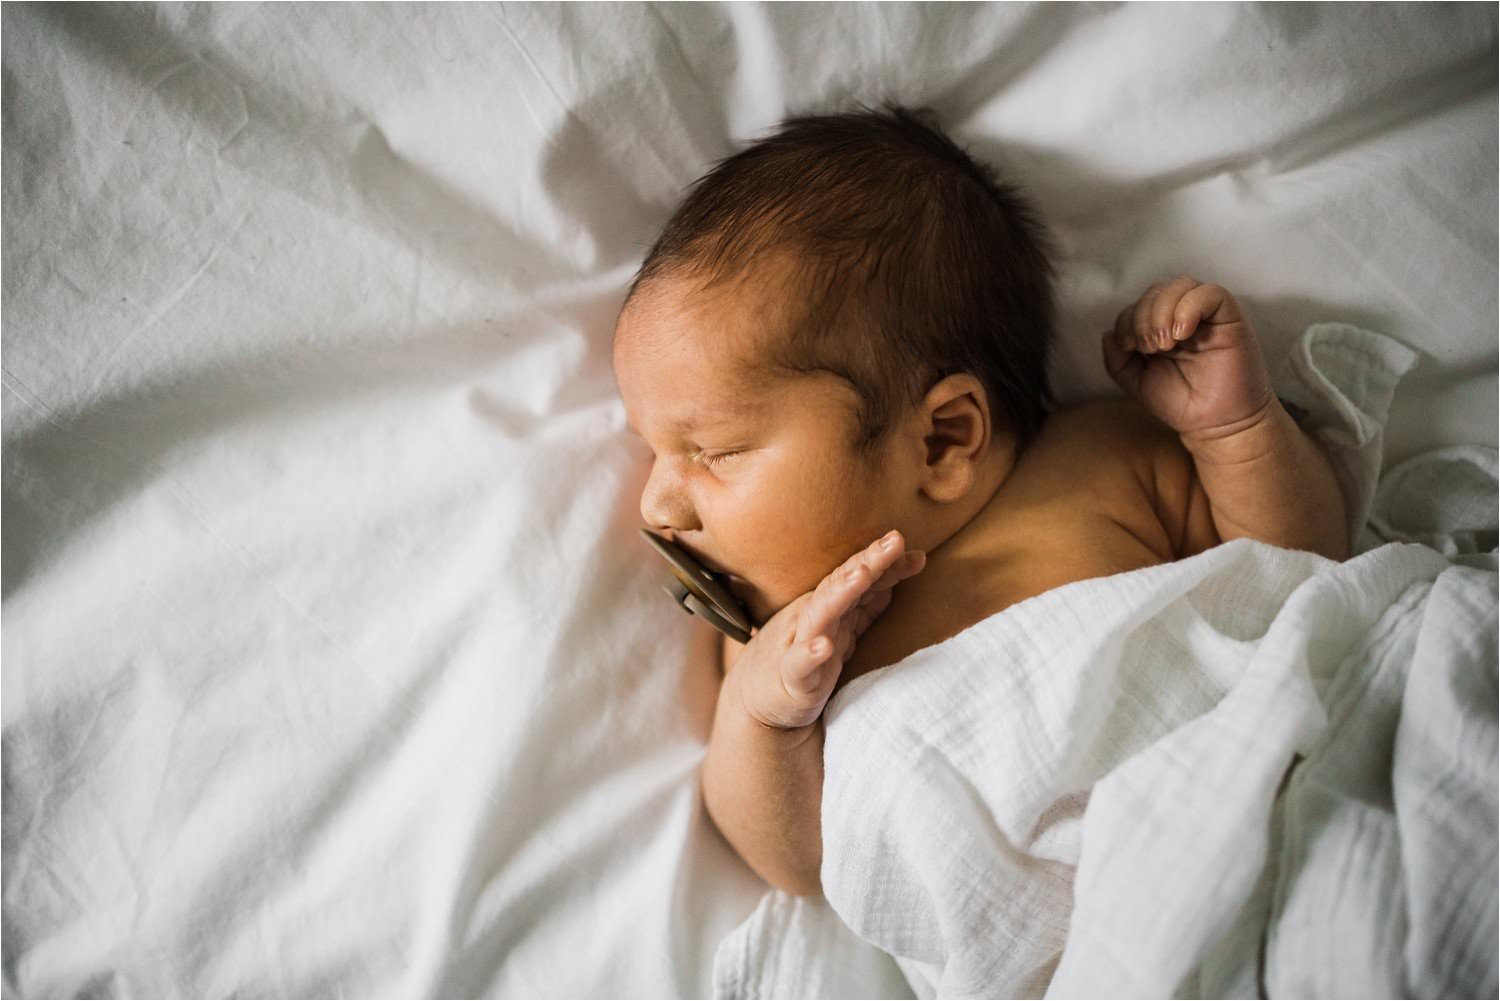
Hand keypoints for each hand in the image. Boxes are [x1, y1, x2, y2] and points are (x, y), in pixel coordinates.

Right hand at [729, 530, 925, 729]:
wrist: (755, 700)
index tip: (918, 554)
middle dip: (868, 562)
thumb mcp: (842, 630)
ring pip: (820, 614)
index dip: (886, 564)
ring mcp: (798, 643)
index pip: (858, 577)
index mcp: (828, 605)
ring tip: (862, 575)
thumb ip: (869, 605)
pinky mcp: (791, 677)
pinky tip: (824, 646)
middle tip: (894, 542)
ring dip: (840, 593)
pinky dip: (811, 653)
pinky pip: (799, 663)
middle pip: (841, 584)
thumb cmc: (803, 659)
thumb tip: (900, 577)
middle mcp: (813, 617)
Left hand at [1101, 277, 1275, 440]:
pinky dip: (1190, 307)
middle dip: (1143, 317)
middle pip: (1156, 291)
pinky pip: (1211, 293)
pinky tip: (1183, 333)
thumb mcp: (1137, 383)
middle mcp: (1182, 318)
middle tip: (1150, 347)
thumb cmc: (1181, 403)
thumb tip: (1107, 335)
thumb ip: (1117, 361)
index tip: (1130, 348)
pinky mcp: (1229, 318)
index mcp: (1161, 328)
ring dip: (1163, 311)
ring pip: (1180, 285)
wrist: (1216, 424)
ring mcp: (1206, 316)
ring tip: (1166, 344)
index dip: (1127, 321)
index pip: (1137, 306)